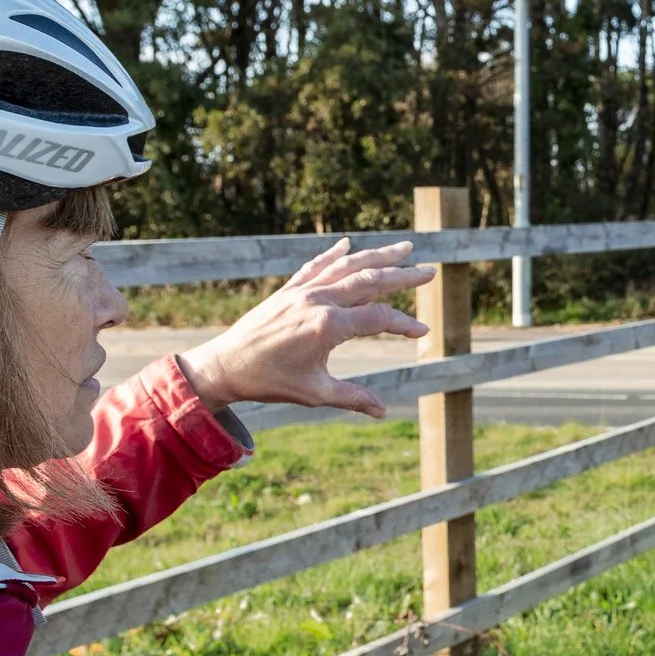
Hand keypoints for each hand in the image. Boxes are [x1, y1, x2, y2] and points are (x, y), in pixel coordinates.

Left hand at [174, 240, 435, 415]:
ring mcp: (302, 291)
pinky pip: (315, 266)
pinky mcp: (287, 290)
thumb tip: (382, 410)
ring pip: (347, 266)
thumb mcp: (315, 393)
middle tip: (429, 271)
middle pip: (370, 281)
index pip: (378, 318)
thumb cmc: (269, 382)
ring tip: (404, 247)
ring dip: (377, 255)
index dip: (404, 324)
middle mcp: (317, 301)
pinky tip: (348, 244)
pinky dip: (334, 254)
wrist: (224, 366)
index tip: (423, 331)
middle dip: (403, 275)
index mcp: (327, 326)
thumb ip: (352, 397)